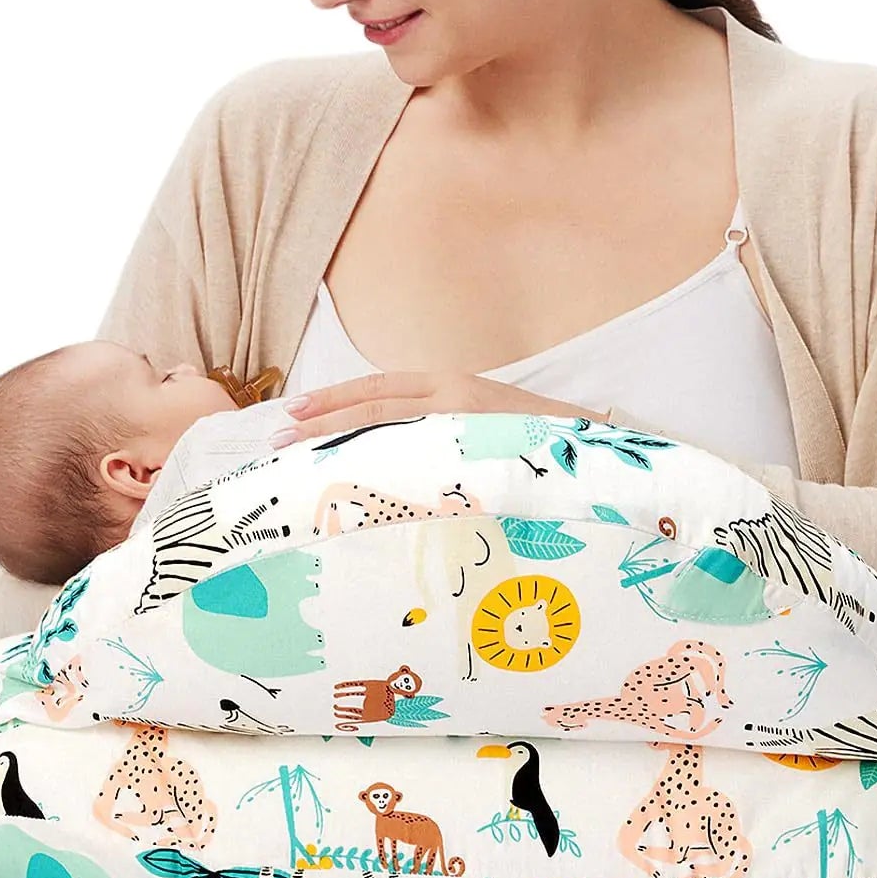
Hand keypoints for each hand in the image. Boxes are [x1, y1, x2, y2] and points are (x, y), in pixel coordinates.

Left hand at [270, 369, 608, 446]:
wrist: (600, 451)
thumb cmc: (540, 442)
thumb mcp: (485, 425)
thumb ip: (443, 431)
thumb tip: (394, 450)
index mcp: (455, 387)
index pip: (381, 387)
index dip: (335, 398)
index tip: (294, 410)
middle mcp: (456, 400)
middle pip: (375, 407)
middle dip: (323, 422)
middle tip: (276, 440)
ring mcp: (466, 429)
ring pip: (390, 433)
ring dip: (343, 446)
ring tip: (301, 463)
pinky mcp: (478, 459)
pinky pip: (421, 467)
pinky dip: (385, 474)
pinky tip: (358, 490)